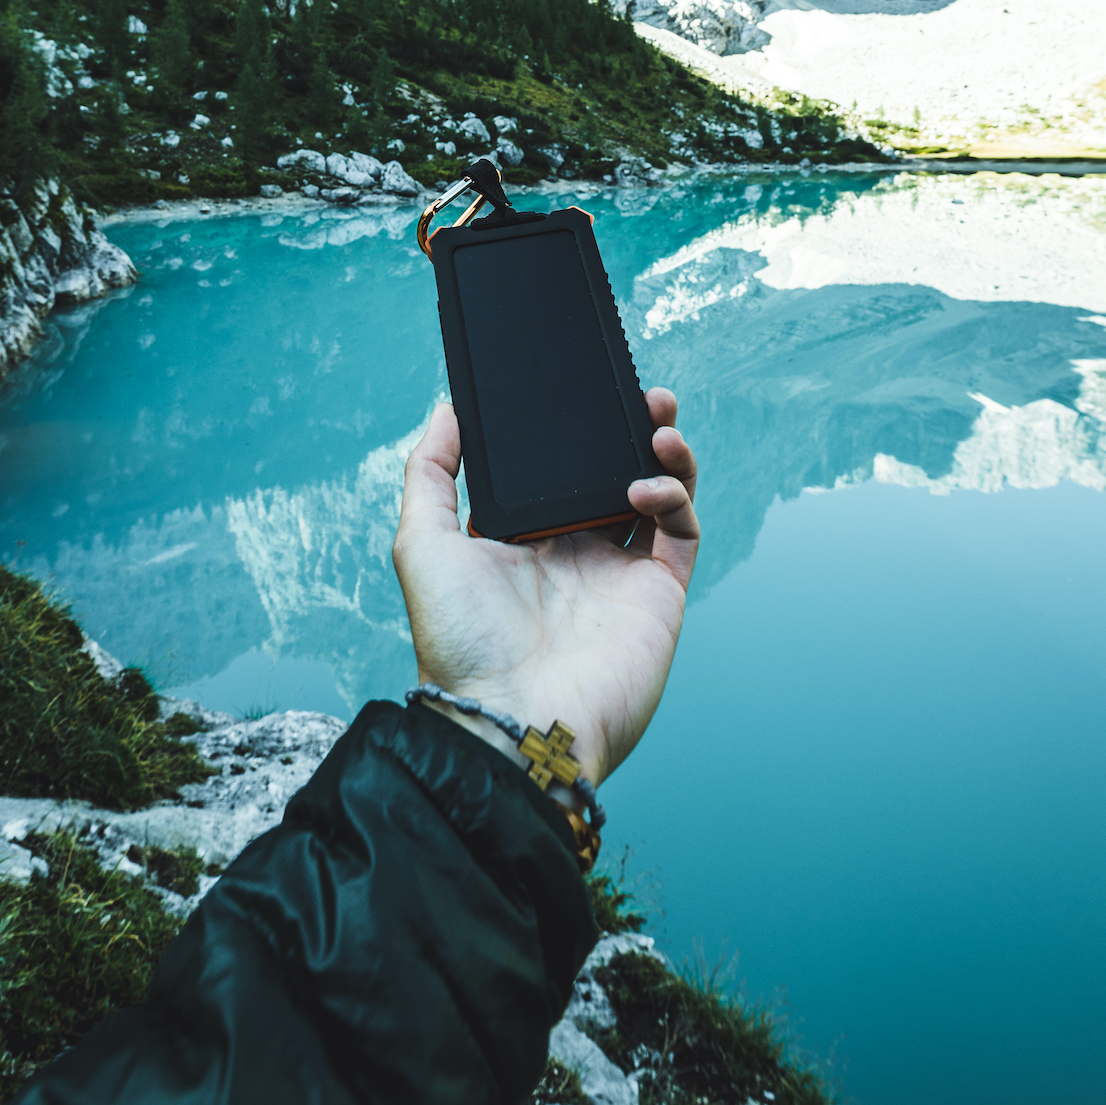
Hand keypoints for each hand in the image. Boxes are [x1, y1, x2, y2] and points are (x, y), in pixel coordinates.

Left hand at [392, 388, 698, 787]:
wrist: (513, 718)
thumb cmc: (460, 643)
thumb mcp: (422, 544)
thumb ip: (430, 472)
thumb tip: (446, 408)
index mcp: (525, 539)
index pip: (559, 470)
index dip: (574, 429)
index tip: (578, 386)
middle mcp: (576, 551)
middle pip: (615, 472)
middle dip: (631, 426)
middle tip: (640, 391)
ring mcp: (619, 573)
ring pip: (659, 494)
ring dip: (665, 450)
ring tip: (656, 418)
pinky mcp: (658, 595)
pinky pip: (683, 532)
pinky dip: (675, 496)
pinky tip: (645, 482)